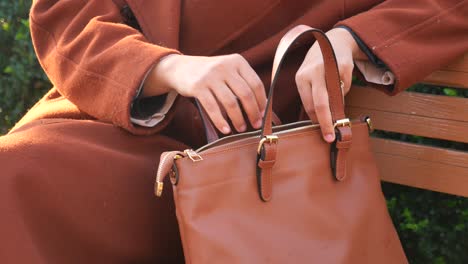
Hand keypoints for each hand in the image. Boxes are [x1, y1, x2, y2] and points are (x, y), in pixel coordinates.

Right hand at [143, 54, 265, 133]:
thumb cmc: (210, 74)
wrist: (181, 68)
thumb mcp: (228, 70)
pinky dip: (220, 121)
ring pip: (230, 103)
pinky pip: (212, 108)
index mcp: (237, 61)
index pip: (256, 84)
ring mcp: (210, 76)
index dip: (261, 102)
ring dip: (238, 119)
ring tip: (241, 128)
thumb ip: (242, 83)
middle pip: (245, 94)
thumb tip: (262, 108)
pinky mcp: (197, 86)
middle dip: (252, 113)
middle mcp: (225, 66)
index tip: (263, 115)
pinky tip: (225, 129)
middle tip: (255, 125)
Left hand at [295, 27, 366, 141]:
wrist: (335, 41)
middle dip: (325, 123)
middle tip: (329, 137)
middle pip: (320, 104)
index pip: (308, 105)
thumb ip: (312, 97)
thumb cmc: (319, 66)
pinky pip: (346, 88)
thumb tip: (319, 122)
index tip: (322, 132)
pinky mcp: (344, 66)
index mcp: (301, 78)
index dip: (316, 120)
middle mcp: (312, 72)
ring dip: (338, 104)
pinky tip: (340, 79)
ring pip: (336, 98)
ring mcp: (328, 68)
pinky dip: (345, 89)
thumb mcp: (309, 78)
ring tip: (336, 96)